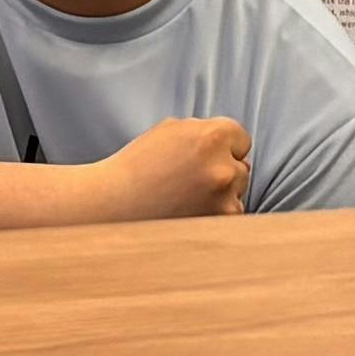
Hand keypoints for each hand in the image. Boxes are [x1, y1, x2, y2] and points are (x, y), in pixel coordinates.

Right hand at [97, 114, 252, 223]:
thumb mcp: (170, 131)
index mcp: (211, 138)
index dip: (223, 146)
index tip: (205, 156)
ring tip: (185, 197)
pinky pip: (230, 215)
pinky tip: (189, 212)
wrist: (113, 205)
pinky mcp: (218, 224)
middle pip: (241, 166)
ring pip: (237, 192)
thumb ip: (204, 132)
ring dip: (221, 194)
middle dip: (222, 170)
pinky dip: (215, 215)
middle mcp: (222, 167)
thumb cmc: (137, 166)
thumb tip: (232, 144)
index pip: (241, 138)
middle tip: (189, 179)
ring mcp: (223, 199)